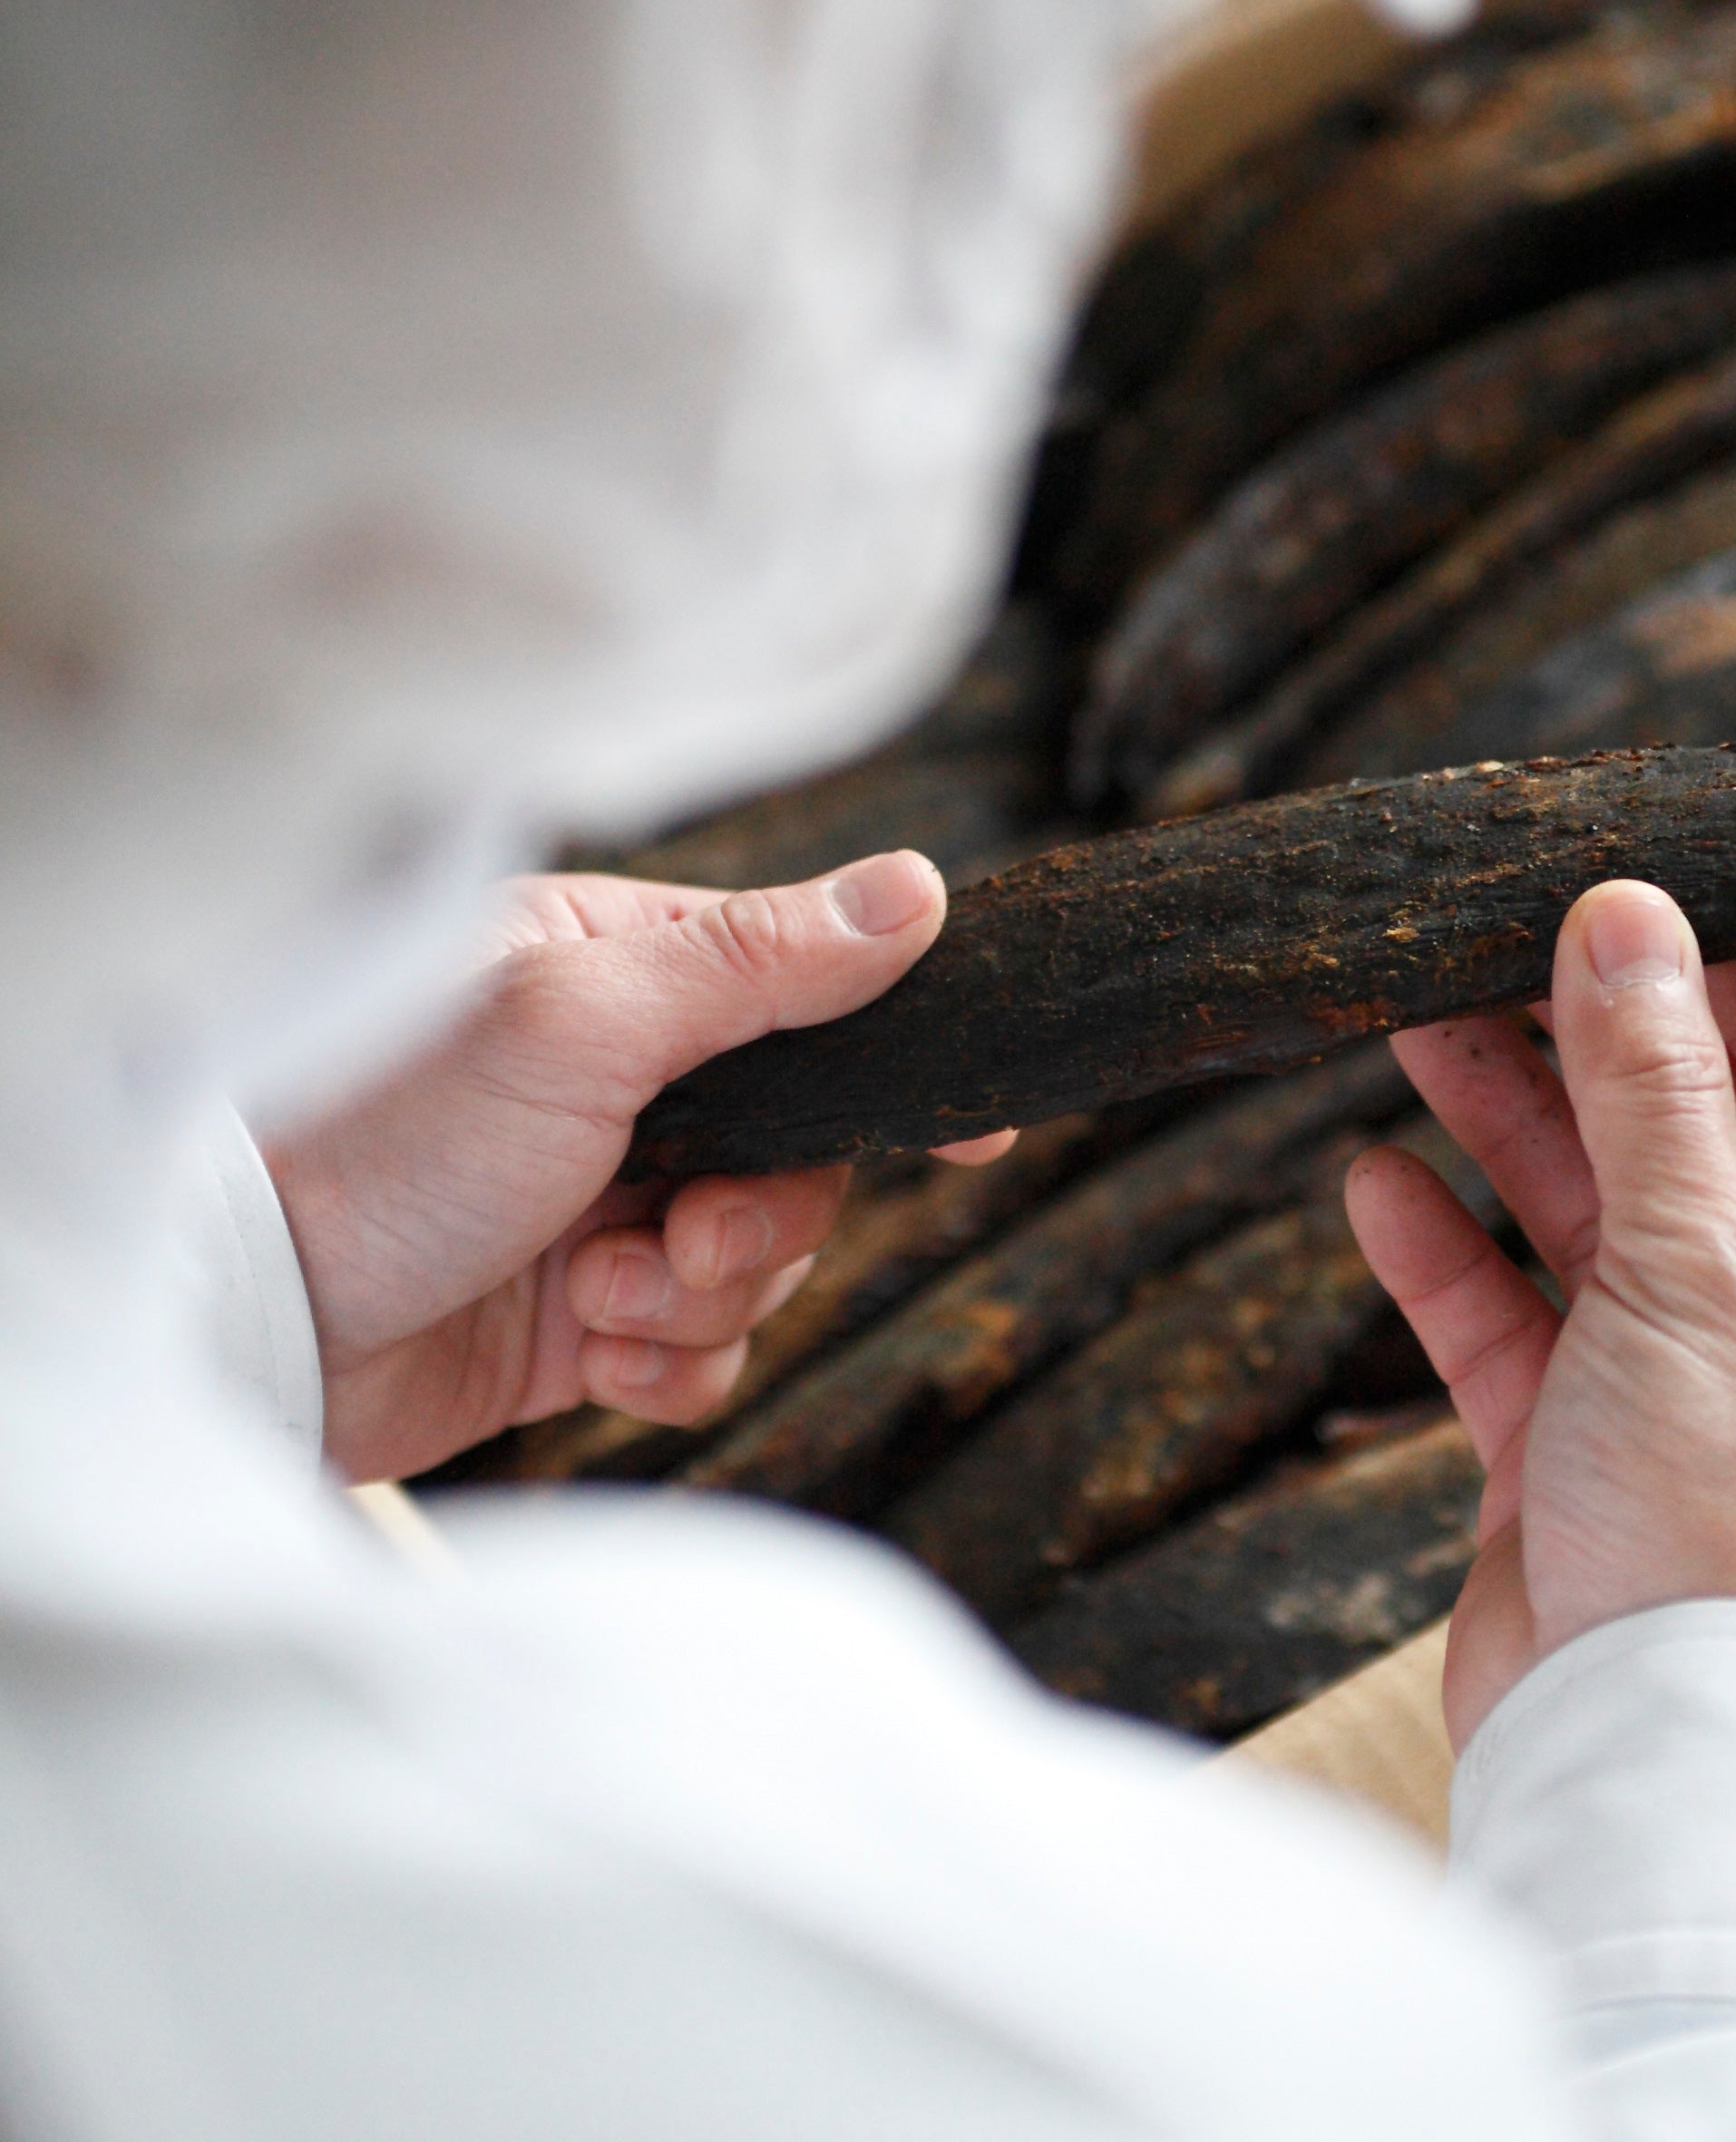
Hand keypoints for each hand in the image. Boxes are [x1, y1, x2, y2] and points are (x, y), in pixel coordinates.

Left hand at [264, 856, 1011, 1483]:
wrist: (244, 1312)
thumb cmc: (384, 1129)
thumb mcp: (585, 1018)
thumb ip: (761, 960)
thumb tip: (918, 887)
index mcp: (624, 974)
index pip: (808, 995)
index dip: (892, 1058)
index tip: (974, 1121)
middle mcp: (626, 1083)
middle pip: (805, 1153)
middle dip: (760, 1215)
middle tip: (679, 1234)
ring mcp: (607, 1201)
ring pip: (761, 1260)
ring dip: (697, 1297)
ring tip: (596, 1295)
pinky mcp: (584, 1314)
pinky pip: (702, 1347)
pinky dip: (664, 1363)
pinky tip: (589, 1356)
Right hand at [1344, 881, 1735, 1749]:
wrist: (1641, 1742)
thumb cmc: (1727, 1513)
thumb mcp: (1703, 1258)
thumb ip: (1651, 1083)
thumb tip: (1623, 917)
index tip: (1679, 903)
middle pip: (1699, 1138)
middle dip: (1603, 1042)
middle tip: (1507, 943)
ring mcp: (1678, 1387)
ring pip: (1588, 1217)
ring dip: (1507, 1124)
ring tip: (1413, 1021)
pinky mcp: (1574, 1451)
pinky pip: (1507, 1320)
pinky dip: (1445, 1253)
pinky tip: (1377, 1184)